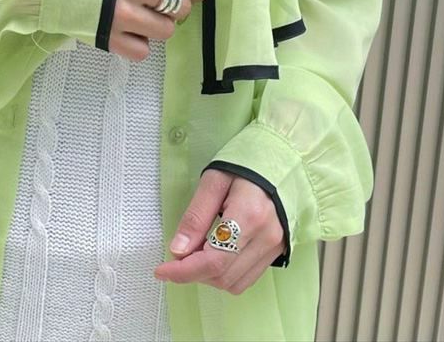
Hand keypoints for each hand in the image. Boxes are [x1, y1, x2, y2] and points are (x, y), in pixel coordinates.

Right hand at [107, 0, 207, 60]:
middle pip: (182, 8)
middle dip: (175, 8)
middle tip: (159, 4)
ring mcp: (125, 14)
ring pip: (166, 31)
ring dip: (158, 26)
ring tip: (142, 18)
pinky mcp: (110, 36)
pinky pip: (142, 51)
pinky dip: (138, 44)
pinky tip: (127, 31)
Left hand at [154, 168, 286, 293]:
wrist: (281, 159)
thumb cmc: (246, 164)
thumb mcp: (213, 181)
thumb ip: (196, 216)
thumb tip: (178, 249)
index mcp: (249, 216)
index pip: (213, 260)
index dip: (184, 271)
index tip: (162, 270)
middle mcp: (266, 237)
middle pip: (223, 276)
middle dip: (193, 272)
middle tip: (177, 254)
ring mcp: (274, 247)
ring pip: (235, 283)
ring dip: (209, 276)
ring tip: (196, 252)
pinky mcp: (277, 251)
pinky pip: (248, 277)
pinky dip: (226, 274)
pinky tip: (214, 254)